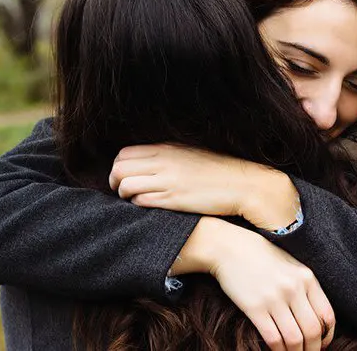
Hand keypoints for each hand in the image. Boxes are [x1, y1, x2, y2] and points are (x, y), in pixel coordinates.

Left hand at [109, 144, 299, 229]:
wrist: (242, 184)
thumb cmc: (218, 170)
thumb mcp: (190, 154)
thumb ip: (168, 155)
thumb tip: (149, 162)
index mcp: (166, 148)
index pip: (124, 154)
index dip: (118, 167)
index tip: (123, 177)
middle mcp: (163, 162)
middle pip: (119, 168)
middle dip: (115, 181)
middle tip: (121, 191)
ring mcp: (167, 181)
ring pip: (125, 186)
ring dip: (124, 195)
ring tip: (133, 201)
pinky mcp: (173, 199)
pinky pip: (141, 202)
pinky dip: (138, 205)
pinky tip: (148, 207)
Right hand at [177, 217, 335, 350]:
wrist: (229, 247)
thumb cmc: (260, 255)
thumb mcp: (290, 264)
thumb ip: (304, 286)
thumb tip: (316, 317)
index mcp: (307, 277)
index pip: (327, 315)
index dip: (327, 336)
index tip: (322, 345)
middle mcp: (294, 288)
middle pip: (313, 331)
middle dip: (312, 350)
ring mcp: (274, 298)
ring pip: (294, 339)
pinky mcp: (255, 307)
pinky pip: (273, 338)